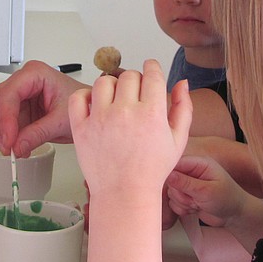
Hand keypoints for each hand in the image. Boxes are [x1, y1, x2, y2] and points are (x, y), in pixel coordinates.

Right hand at [0, 60, 88, 155]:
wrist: (89, 110)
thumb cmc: (83, 104)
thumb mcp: (62, 121)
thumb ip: (38, 133)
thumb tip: (17, 146)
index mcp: (35, 74)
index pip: (9, 94)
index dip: (5, 119)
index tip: (8, 140)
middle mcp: (23, 81)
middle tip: (5, 146)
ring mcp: (19, 94)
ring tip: (13, 149)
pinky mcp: (19, 109)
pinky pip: (2, 122)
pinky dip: (6, 136)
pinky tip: (17, 147)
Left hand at [68, 59, 192, 196]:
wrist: (125, 194)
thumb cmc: (152, 170)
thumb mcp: (178, 140)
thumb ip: (183, 108)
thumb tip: (182, 82)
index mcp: (151, 113)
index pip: (151, 73)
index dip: (152, 68)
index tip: (151, 70)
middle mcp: (125, 112)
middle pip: (129, 76)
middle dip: (135, 81)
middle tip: (135, 95)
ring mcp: (101, 119)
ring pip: (104, 82)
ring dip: (112, 86)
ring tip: (116, 100)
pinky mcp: (82, 128)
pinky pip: (78, 97)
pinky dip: (85, 96)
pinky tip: (96, 105)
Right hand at [166, 154, 248, 227]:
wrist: (235, 216)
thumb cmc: (228, 199)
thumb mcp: (207, 191)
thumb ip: (186, 183)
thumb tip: (168, 175)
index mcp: (199, 163)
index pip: (176, 162)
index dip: (170, 174)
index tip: (173, 186)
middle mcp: (192, 171)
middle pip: (170, 179)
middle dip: (180, 194)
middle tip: (194, 199)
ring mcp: (188, 184)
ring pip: (171, 193)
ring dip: (182, 203)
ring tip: (198, 204)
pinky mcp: (186, 196)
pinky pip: (174, 202)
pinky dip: (182, 209)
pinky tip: (195, 209)